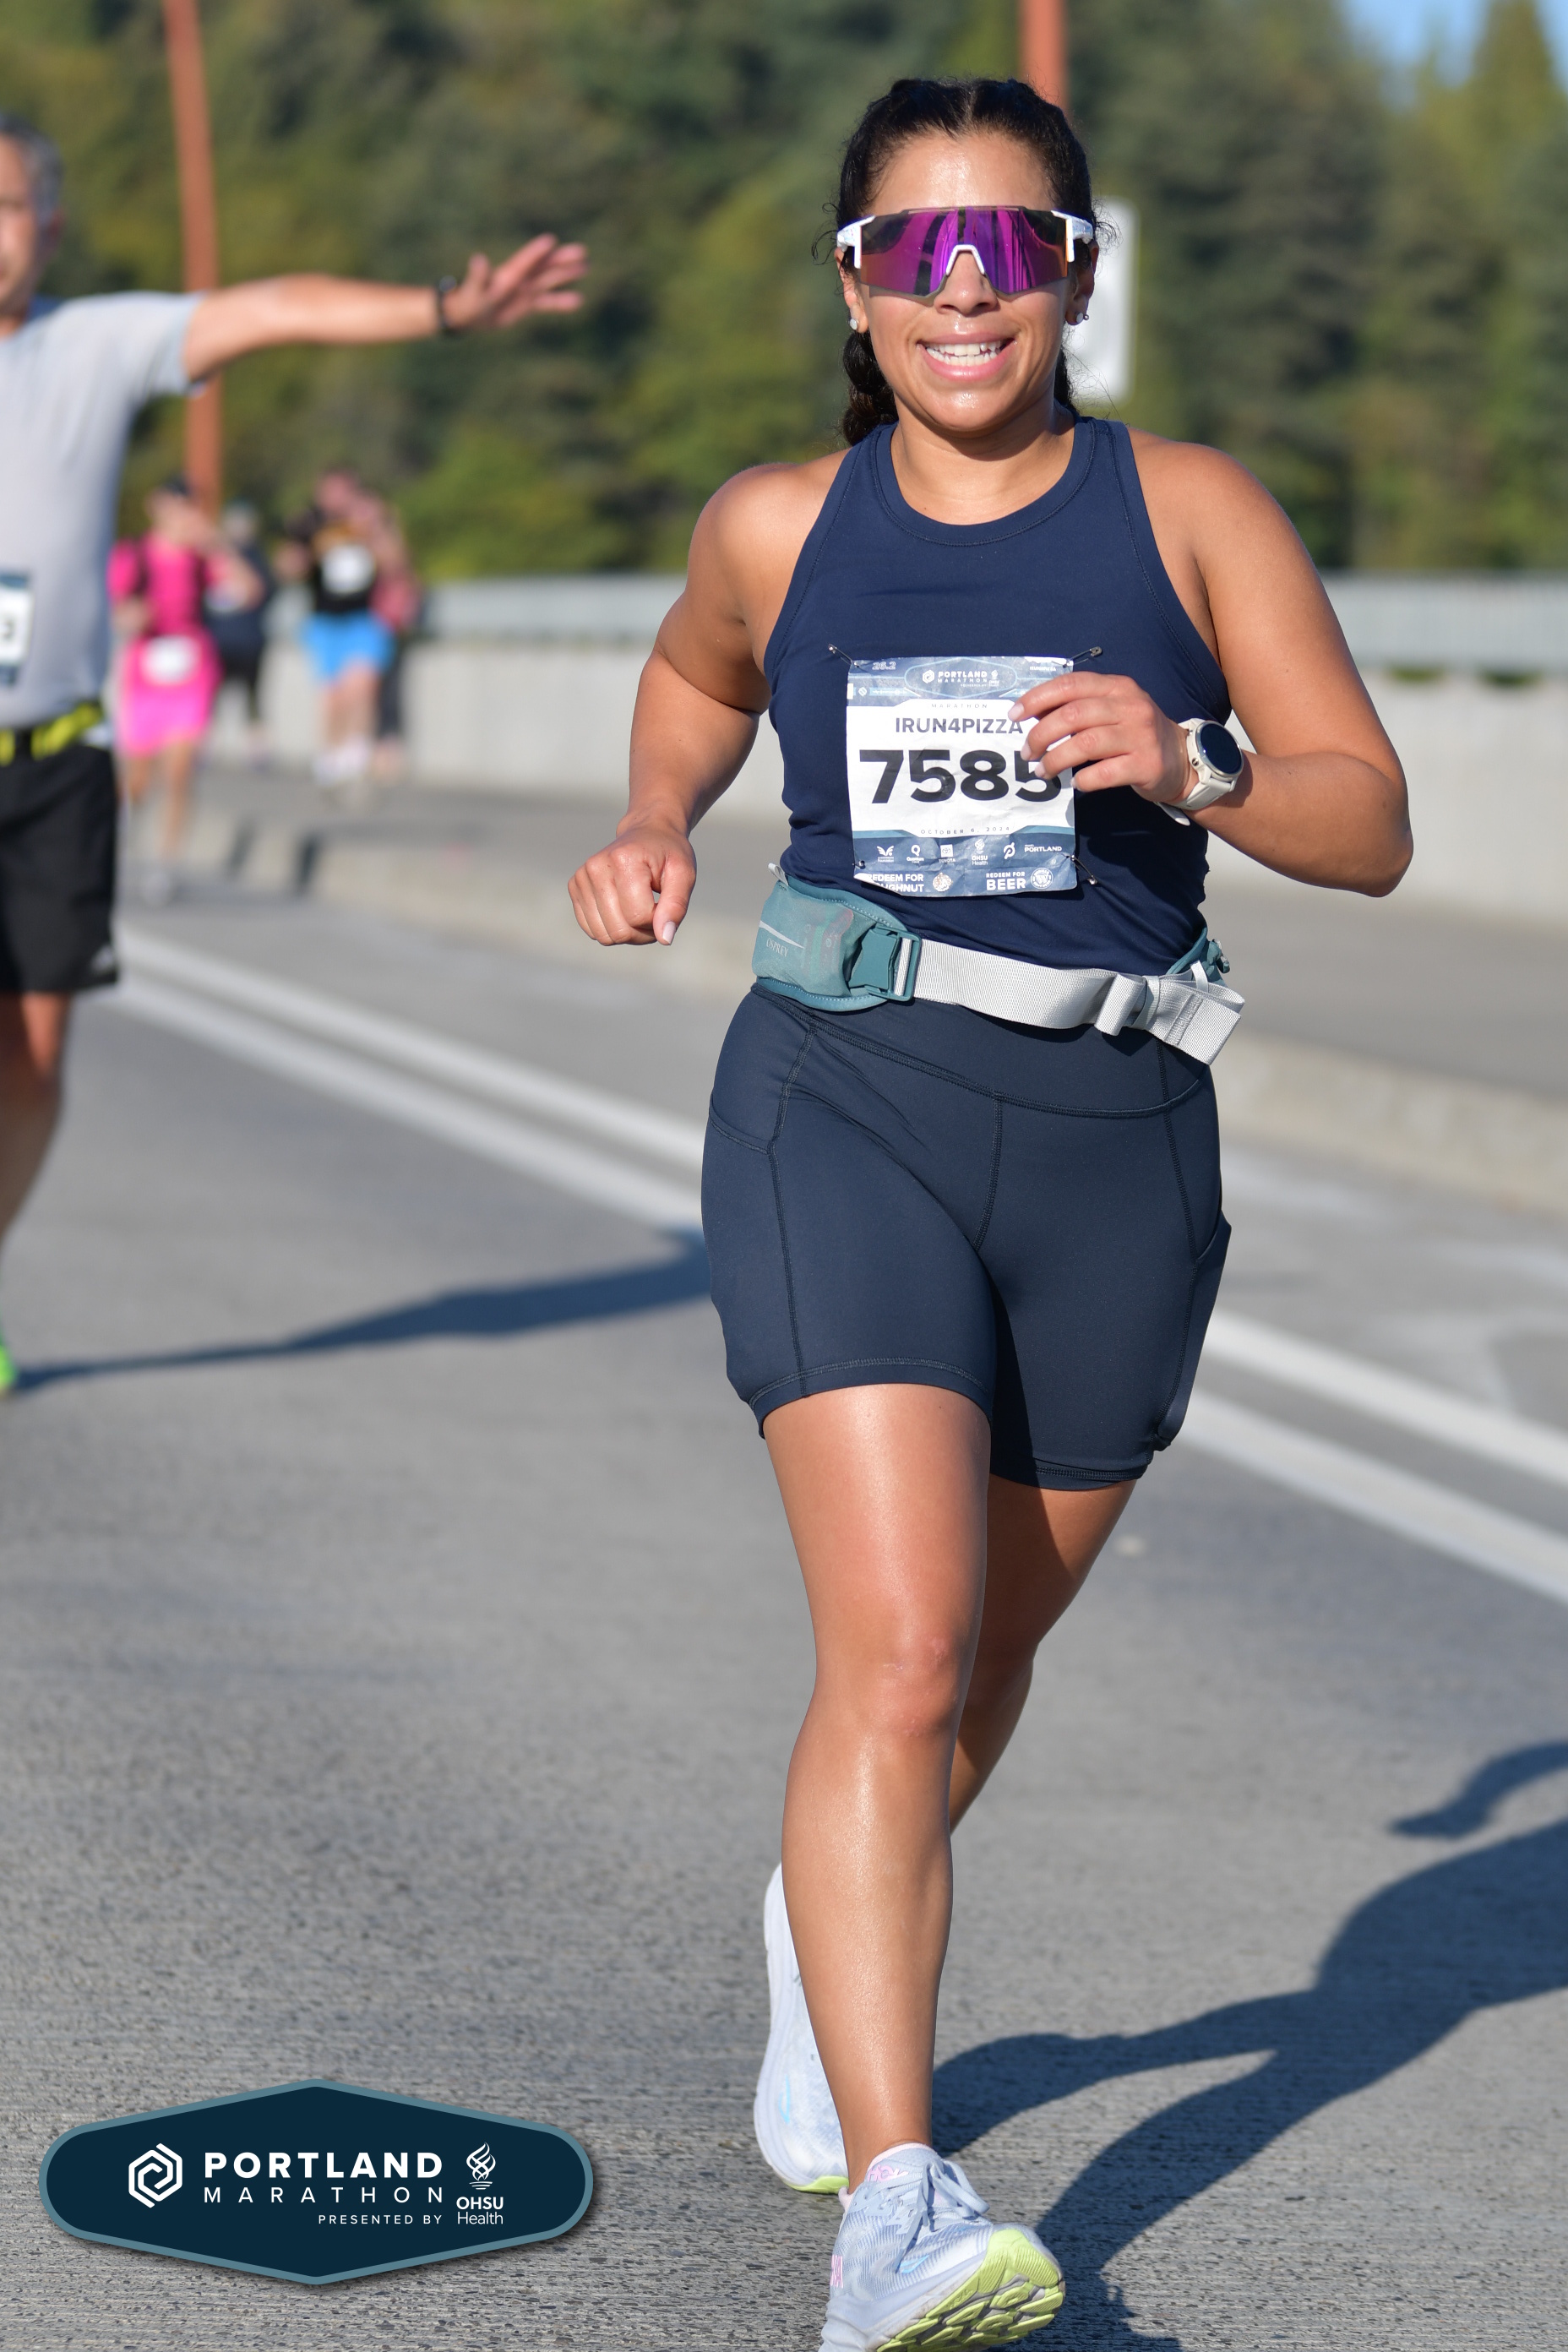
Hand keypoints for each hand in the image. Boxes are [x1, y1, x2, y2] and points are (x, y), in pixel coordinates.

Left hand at [441, 236, 587, 330]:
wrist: (468, 313)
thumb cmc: (468, 301)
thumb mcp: (473, 290)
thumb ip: (478, 276)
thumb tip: (478, 259)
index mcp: (508, 274)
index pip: (525, 261)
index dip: (536, 252)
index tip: (551, 240)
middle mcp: (520, 279)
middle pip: (544, 266)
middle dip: (562, 259)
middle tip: (582, 251)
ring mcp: (525, 290)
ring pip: (549, 280)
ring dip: (567, 274)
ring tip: (586, 267)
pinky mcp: (527, 303)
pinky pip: (547, 302)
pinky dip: (562, 301)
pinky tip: (579, 300)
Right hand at [569, 823, 695, 947]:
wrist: (647, 832)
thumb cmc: (668, 854)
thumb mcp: (684, 874)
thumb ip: (676, 906)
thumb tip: (665, 939)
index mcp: (623, 860)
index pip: (638, 917)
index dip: (657, 921)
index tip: (665, 904)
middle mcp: (595, 867)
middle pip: (619, 931)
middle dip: (642, 932)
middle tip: (655, 911)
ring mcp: (581, 878)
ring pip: (605, 936)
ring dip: (628, 933)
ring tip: (640, 910)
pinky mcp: (575, 887)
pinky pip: (593, 931)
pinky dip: (612, 929)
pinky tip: (623, 909)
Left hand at [1008, 670, 1188, 804]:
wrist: (1181, 760)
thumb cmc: (1135, 734)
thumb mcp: (1110, 710)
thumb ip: (1077, 707)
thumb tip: (1033, 713)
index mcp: (1117, 687)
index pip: (1071, 684)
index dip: (1038, 698)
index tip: (1015, 716)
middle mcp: (1130, 706)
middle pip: (1073, 715)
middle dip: (1041, 734)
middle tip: (1028, 753)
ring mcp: (1140, 735)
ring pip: (1085, 743)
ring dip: (1056, 759)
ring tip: (1043, 770)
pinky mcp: (1146, 764)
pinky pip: (1104, 773)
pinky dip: (1083, 780)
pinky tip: (1076, 783)